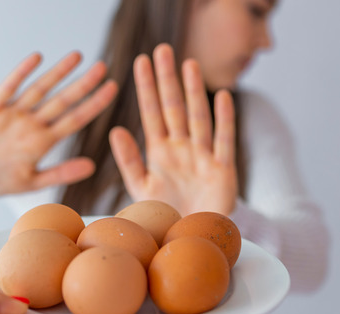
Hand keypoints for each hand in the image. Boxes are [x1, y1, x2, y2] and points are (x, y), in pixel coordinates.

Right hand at [0, 51, 117, 195]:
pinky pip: (8, 88)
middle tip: (104, 66)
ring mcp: (13, 114)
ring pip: (39, 89)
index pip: (74, 119)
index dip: (94, 104)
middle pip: (62, 101)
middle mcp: (31, 124)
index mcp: (43, 141)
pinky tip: (36, 58)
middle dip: (83, 84)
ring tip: (77, 56)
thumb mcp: (31, 182)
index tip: (112, 89)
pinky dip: (21, 73)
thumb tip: (92, 167)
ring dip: (57, 73)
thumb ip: (60, 173)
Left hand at [109, 43, 237, 215]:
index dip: (146, 88)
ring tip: (188, 64)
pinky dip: (224, 120)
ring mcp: (202, 156)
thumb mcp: (141, 186)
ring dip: (194, 91)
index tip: (140, 61)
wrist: (191, 239)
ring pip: (198, 117)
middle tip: (162, 49)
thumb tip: (115, 129)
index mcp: (159, 152)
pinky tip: (222, 96)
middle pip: (174, 107)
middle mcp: (181, 148)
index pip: (151, 113)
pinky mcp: (223, 170)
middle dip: (167, 80)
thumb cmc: (165, 214)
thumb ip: (128, 160)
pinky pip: (224, 141)